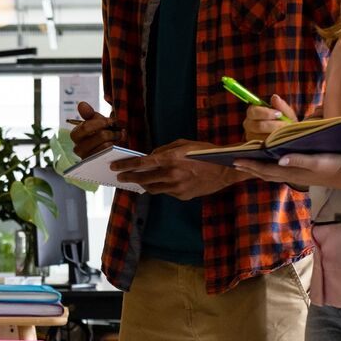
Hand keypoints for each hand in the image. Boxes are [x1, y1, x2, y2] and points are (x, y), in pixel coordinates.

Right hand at [68, 100, 121, 159]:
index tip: (111, 121)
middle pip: (100, 136)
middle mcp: (78, 148)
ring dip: (116, 140)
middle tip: (119, 131)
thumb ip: (89, 113)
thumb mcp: (95, 122)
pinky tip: (119, 146)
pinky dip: (116, 149)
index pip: (86, 126)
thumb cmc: (99, 133)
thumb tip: (81, 104)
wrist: (107, 151)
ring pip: (106, 146)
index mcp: (76, 135)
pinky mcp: (96, 166)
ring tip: (119, 138)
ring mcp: (87, 159)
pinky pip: (109, 156)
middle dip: (112, 132)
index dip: (101, 122)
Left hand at [115, 141, 242, 199]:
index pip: (141, 163)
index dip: (126, 166)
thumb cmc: (205, 153)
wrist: (225, 170)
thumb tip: (151, 155)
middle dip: (129, 177)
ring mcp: (176, 187)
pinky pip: (166, 192)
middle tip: (121, 176)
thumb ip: (165, 149)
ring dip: (143, 184)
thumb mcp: (184, 144)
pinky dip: (161, 187)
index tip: (115, 167)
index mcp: (171, 158)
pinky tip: (160, 182)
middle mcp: (171, 174)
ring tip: (137, 181)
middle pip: (143, 178)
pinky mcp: (182, 196)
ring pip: (152, 188)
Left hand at [234, 152, 340, 190]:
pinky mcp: (301, 174)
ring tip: (245, 165)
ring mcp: (295, 176)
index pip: (265, 168)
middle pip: (264, 173)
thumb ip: (298, 159)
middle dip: (248, 168)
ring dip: (256, 170)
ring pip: (270, 174)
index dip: (249, 164)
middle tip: (233, 162)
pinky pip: (278, 173)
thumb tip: (278, 160)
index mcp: (291, 171)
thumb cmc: (334, 164)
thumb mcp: (317, 160)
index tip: (235, 160)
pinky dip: (268, 169)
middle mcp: (290, 175)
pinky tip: (268, 166)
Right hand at [243, 93, 293, 142]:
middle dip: (274, 125)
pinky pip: (264, 146)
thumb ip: (281, 105)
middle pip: (258, 126)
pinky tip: (280, 140)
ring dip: (275, 135)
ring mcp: (251, 137)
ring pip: (262, 137)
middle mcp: (249, 125)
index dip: (266, 113)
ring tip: (285, 133)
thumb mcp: (286, 113)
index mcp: (253, 113)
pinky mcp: (255, 147)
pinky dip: (274, 143)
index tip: (279, 114)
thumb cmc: (284, 121)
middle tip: (285, 125)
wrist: (286, 135)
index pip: (253, 111)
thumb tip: (274, 97)